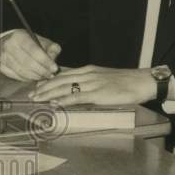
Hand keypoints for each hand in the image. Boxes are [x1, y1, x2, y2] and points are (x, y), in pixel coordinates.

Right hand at [0, 31, 61, 80]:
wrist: (11, 42)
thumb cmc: (30, 42)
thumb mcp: (43, 41)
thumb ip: (52, 49)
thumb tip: (52, 60)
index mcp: (19, 36)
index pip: (33, 50)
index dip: (45, 61)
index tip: (54, 68)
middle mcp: (8, 46)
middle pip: (27, 63)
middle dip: (42, 71)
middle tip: (51, 74)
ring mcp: (3, 57)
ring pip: (22, 72)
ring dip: (36, 76)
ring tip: (44, 76)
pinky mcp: (3, 67)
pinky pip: (17, 77)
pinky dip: (28, 79)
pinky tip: (34, 77)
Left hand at [30, 65, 155, 105]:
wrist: (143, 82)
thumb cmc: (126, 83)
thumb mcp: (104, 79)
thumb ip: (90, 83)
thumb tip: (78, 91)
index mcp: (88, 70)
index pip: (63, 74)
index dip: (49, 80)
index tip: (37, 85)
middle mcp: (87, 74)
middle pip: (60, 79)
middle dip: (44, 87)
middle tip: (31, 93)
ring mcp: (92, 83)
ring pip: (64, 87)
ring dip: (48, 93)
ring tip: (37, 98)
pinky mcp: (98, 94)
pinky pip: (77, 97)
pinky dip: (63, 100)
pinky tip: (54, 103)